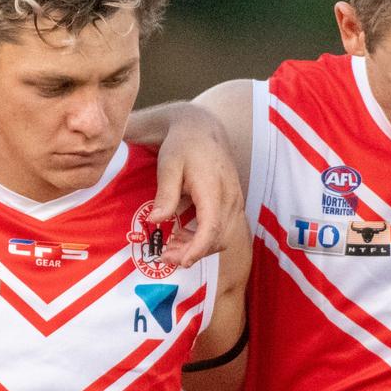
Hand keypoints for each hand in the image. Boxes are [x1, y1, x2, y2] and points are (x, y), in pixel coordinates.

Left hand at [148, 107, 243, 266]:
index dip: (197, 249)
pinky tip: (181, 235)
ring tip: (170, 248)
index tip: (180, 262)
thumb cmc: (182, 145)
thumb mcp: (168, 165)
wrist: (201, 128)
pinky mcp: (232, 202)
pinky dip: (204, 238)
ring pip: (223, 236)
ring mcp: (234, 200)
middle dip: (193, 253)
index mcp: (214, 188)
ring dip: (198, 247)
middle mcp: (230, 197)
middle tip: (164, 257)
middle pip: (218, 238)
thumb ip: (165, 193)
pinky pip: (223, 228)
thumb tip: (156, 221)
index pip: (211, 228)